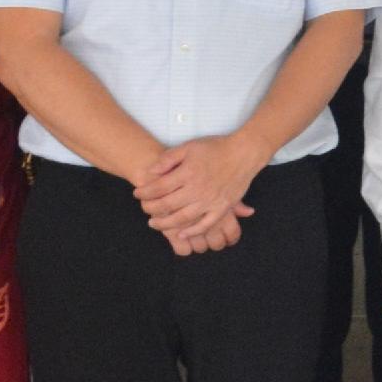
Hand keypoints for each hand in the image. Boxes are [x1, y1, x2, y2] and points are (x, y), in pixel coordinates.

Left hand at [135, 132, 263, 248]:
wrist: (244, 153)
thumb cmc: (217, 148)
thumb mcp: (189, 147)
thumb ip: (169, 158)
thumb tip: (151, 171)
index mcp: (187, 173)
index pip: (158, 187)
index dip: (144, 192)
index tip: (137, 193)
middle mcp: (197, 189)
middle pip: (166, 205)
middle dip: (150, 208)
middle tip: (143, 208)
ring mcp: (210, 200)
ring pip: (182, 218)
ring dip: (165, 224)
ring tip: (154, 223)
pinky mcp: (222, 208)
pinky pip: (205, 224)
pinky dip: (192, 231)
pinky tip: (182, 234)